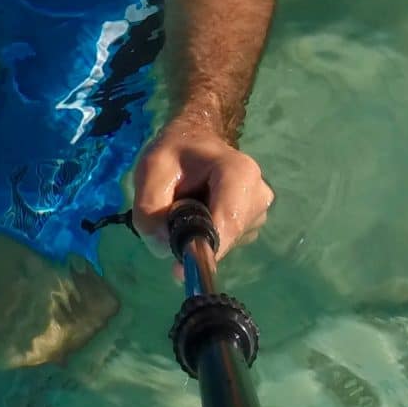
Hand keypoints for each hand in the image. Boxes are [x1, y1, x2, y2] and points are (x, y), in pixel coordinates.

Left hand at [132, 117, 272, 260]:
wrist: (195, 140)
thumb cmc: (175, 151)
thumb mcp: (150, 171)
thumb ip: (149, 211)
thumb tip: (166, 247)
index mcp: (240, 173)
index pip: (229, 222)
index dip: (205, 248)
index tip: (178, 266)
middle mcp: (258, 195)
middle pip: (225, 237)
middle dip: (194, 240)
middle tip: (169, 221)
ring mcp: (258, 212)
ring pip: (223, 243)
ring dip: (198, 236)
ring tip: (185, 206)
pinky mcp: (252, 224)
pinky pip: (224, 242)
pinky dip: (205, 235)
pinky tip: (198, 211)